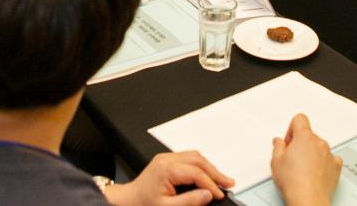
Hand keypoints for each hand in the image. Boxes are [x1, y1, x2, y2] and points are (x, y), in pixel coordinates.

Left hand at [104, 151, 232, 205]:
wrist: (128, 201)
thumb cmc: (144, 204)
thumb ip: (189, 201)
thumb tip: (208, 194)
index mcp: (166, 169)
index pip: (196, 173)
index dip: (211, 184)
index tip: (220, 194)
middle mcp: (166, 159)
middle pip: (198, 160)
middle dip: (215, 172)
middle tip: (228, 183)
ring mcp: (166, 158)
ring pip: (194, 156)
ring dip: (209, 167)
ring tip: (220, 179)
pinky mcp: (166, 160)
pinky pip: (188, 158)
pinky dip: (200, 165)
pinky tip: (206, 174)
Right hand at [271, 114, 341, 205]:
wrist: (308, 199)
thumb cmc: (293, 181)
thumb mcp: (276, 161)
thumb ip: (278, 147)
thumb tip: (279, 142)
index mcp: (304, 137)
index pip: (300, 119)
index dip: (292, 129)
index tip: (289, 142)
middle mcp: (319, 143)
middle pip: (309, 135)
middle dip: (301, 144)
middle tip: (292, 159)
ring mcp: (329, 155)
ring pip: (319, 147)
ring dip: (312, 154)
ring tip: (303, 169)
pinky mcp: (336, 167)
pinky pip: (331, 159)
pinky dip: (324, 163)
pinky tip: (316, 172)